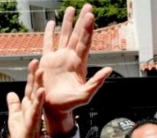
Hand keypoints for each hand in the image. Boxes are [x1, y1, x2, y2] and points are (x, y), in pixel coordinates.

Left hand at [6, 59, 48, 137]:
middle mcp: (33, 107)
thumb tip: (11, 94)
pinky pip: (36, 109)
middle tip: (37, 62)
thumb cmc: (22, 135)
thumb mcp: (14, 116)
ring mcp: (34, 114)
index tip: (34, 63)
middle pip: (34, 88)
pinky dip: (38, 100)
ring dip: (39, 84)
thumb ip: (14, 104)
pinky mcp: (33, 122)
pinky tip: (40, 92)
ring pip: (36, 96)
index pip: (30, 87)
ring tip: (41, 72)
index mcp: (28, 105)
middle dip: (35, 75)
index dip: (31, 75)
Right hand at [39, 6, 111, 131]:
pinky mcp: (47, 61)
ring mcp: (59, 58)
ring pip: (64, 36)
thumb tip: (109, 69)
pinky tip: (52, 23)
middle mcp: (70, 58)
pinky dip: (49, 33)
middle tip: (87, 6)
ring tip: (70, 8)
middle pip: (77, 35)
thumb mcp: (85, 95)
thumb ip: (96, 82)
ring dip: (67, 22)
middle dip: (82, 21)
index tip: (90, 16)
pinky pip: (48, 44)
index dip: (87, 29)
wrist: (54, 108)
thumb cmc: (70, 104)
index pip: (84, 42)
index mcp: (79, 64)